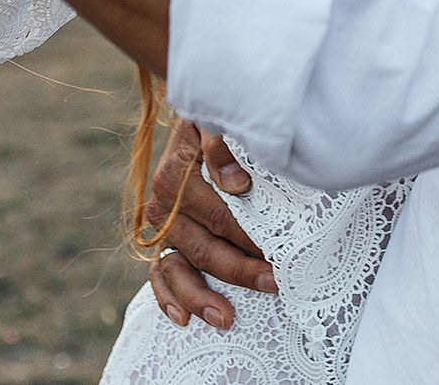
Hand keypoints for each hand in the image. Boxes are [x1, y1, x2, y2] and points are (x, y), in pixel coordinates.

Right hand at [143, 119, 274, 330]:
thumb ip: (223, 143)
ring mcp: (163, 225)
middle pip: (204, 246)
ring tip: (227, 319)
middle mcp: (165, 203)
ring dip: (201, 296)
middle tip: (274, 283)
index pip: (220, 215)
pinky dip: (167, 297)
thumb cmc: (219, 120)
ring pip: (178, 267)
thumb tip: (236, 183)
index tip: (279, 253)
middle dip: (240, 270)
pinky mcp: (163, 237)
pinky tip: (183, 320)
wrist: (200, 117)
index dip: (249, 236)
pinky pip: (159, 273)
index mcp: (176, 173)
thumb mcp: (219, 119)